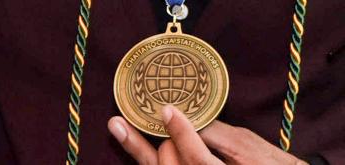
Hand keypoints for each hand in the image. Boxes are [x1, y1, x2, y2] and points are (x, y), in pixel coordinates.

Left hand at [108, 105, 307, 164]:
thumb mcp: (249, 148)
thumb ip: (221, 135)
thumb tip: (193, 117)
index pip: (197, 159)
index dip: (182, 134)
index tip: (167, 110)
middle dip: (165, 143)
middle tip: (158, 117)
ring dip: (140, 149)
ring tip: (117, 126)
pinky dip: (145, 158)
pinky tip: (132, 142)